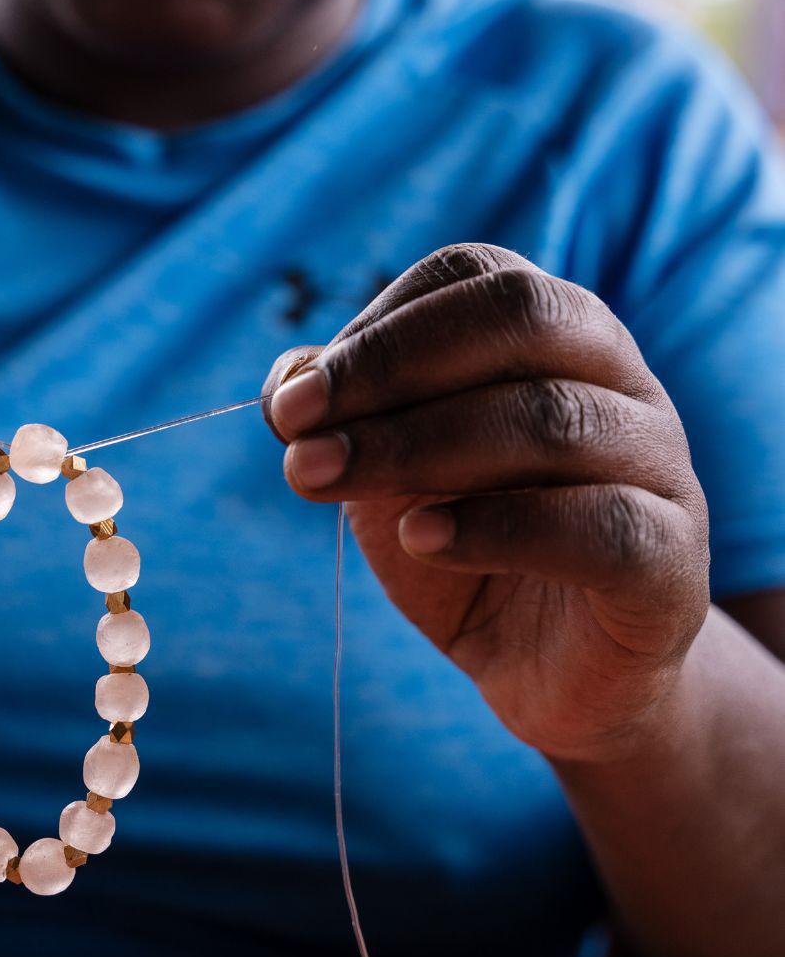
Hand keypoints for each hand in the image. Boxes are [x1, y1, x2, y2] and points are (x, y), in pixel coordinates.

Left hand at [263, 243, 710, 762]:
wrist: (553, 678)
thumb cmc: (470, 550)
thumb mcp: (389, 479)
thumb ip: (346, 420)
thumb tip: (286, 378)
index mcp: (558, 335)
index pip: (478, 278)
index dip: (377, 327)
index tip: (291, 402)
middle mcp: (623, 382)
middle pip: (522, 320)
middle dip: (391, 370)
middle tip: (296, 435)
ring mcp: (662, 469)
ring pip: (553, 419)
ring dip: (416, 447)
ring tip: (325, 483)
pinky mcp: (671, 564)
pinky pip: (599, 525)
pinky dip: (496, 526)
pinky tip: (421, 539)